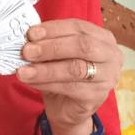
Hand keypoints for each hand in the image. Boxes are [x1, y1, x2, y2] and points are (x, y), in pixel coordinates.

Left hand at [17, 19, 122, 134]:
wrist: (67, 107)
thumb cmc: (63, 74)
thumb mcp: (57, 54)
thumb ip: (48, 43)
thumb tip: (28, 38)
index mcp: (103, 38)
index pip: (79, 27)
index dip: (54, 29)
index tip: (31, 33)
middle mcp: (111, 55)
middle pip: (82, 46)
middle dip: (51, 47)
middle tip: (27, 51)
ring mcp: (107, 77)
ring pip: (75, 69)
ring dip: (45, 69)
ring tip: (23, 71)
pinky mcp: (97, 96)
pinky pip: (70, 88)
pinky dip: (46, 83)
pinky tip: (31, 81)